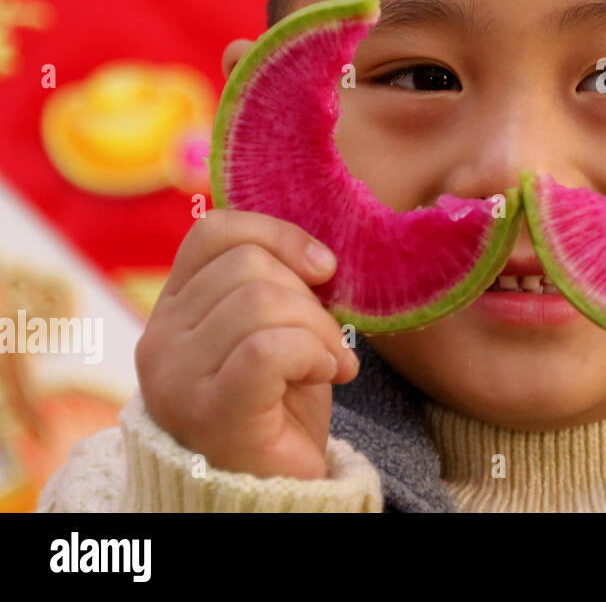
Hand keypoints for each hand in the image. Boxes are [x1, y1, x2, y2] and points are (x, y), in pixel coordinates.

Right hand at [135, 209, 359, 479]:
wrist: (273, 489)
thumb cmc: (279, 405)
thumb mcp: (275, 327)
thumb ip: (277, 284)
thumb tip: (317, 253)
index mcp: (174, 308)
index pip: (214, 232)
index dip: (278, 235)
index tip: (323, 268)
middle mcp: (160, 338)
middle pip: (248, 265)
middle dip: (309, 297)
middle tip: (328, 341)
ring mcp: (176, 377)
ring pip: (262, 301)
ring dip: (319, 330)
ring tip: (329, 364)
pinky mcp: (209, 411)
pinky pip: (268, 348)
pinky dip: (313, 353)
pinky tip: (327, 376)